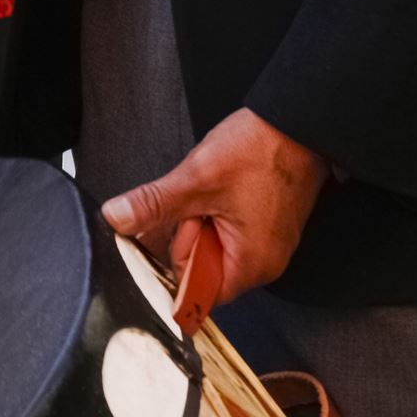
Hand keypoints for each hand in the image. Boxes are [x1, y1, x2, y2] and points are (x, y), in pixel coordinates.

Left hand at [101, 109, 329, 304]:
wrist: (298, 121)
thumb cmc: (263, 149)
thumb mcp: (197, 178)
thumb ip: (154, 204)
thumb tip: (118, 218)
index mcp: (250, 265)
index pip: (195, 294)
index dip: (175, 262)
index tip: (174, 229)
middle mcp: (264, 264)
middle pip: (202, 271)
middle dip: (187, 236)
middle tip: (198, 202)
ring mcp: (268, 246)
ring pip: (212, 248)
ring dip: (200, 221)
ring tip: (213, 192)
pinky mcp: (268, 228)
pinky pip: (228, 233)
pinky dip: (215, 214)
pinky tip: (222, 191)